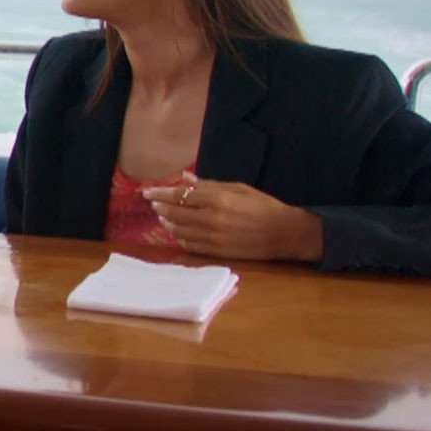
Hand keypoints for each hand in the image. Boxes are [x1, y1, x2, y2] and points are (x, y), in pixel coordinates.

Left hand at [143, 173, 323, 261]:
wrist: (284, 233)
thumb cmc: (263, 206)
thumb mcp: (238, 188)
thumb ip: (209, 185)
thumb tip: (185, 178)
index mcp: (218, 200)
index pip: (179, 196)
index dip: (160, 193)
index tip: (147, 192)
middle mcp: (211, 219)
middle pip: (175, 213)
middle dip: (160, 207)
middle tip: (154, 203)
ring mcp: (212, 238)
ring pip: (179, 230)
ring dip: (168, 222)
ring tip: (164, 216)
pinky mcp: (216, 251)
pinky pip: (189, 245)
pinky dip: (180, 237)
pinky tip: (178, 231)